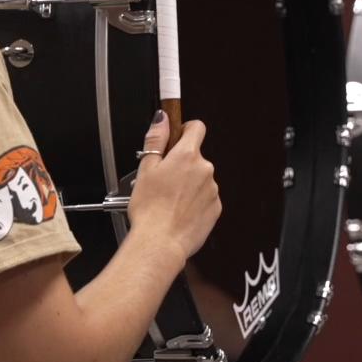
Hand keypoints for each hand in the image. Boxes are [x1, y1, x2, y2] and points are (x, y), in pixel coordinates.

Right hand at [127, 112, 220, 263]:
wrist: (160, 242)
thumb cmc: (150, 209)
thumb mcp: (146, 169)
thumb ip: (156, 139)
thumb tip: (162, 119)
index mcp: (187, 156)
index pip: (196, 127)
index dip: (185, 130)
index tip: (177, 138)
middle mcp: (205, 170)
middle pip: (195, 157)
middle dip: (181, 164)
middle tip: (163, 180)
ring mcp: (212, 189)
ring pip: (200, 178)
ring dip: (188, 184)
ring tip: (169, 200)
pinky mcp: (215, 208)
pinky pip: (205, 197)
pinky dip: (194, 201)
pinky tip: (178, 211)